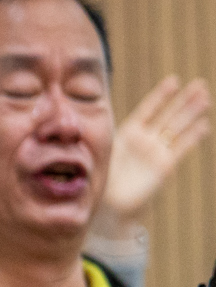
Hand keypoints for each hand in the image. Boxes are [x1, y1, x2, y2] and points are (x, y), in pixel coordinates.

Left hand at [96, 74, 210, 236]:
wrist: (109, 206)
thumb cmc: (100, 180)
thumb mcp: (100, 152)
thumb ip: (103, 136)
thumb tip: (83, 116)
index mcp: (129, 134)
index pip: (148, 110)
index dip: (161, 96)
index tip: (174, 80)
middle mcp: (146, 141)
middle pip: (169, 115)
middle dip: (184, 100)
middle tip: (201, 83)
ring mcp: (157, 152)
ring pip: (178, 128)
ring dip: (192, 113)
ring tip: (205, 97)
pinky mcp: (164, 166)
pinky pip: (181, 148)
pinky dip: (192, 137)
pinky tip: (203, 125)